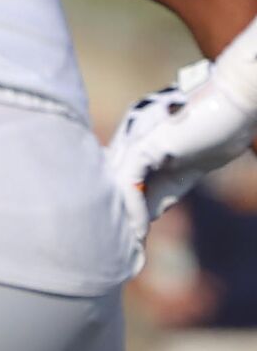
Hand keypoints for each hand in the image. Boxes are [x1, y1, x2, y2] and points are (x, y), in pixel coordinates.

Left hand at [107, 55, 256, 242]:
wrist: (238, 100)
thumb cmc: (221, 127)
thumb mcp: (190, 167)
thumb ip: (166, 186)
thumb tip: (148, 214)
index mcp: (139, 139)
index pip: (121, 178)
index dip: (124, 208)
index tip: (130, 239)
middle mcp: (130, 134)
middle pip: (111, 180)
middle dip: (115, 215)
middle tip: (121, 250)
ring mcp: (135, 136)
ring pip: (115, 180)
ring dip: (121, 215)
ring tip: (127, 246)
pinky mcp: (147, 141)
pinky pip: (130, 177)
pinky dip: (132, 204)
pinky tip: (140, 229)